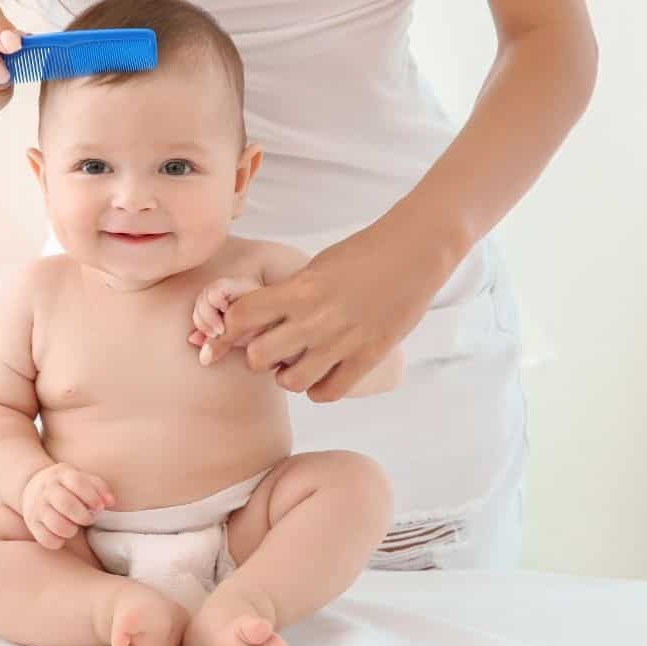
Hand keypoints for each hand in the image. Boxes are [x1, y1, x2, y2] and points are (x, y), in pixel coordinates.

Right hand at [20, 463, 115, 549]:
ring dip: (71, 530)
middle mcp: (47, 490)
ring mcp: (37, 507)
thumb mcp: (80, 478)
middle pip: (66, 503)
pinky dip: (58, 541)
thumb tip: (110, 502)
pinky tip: (62, 535)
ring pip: (56, 524)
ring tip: (74, 527)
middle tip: (88, 519)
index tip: (99, 507)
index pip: (77, 482)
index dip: (92, 496)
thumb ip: (99, 487)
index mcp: (62, 475)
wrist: (32, 486)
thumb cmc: (65, 485)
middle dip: (83, 516)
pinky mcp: (32, 523)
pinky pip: (46, 539)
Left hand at [198, 221, 451, 401]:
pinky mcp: (367, 358)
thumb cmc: (361, 255)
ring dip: (288, 377)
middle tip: (271, 350)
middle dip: (258, 356)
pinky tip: (323, 375)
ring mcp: (341, 342)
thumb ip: (287, 295)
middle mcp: (314, 319)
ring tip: (298, 364)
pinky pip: (327, 393)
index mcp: (297, 290)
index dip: (232, 326)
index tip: (238, 329)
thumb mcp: (314, 268)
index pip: (240, 317)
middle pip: (257, 358)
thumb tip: (256, 320)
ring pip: (289, 382)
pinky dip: (318, 389)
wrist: (414, 253)